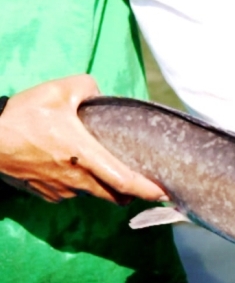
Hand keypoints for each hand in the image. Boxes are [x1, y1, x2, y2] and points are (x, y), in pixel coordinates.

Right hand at [0, 74, 167, 203]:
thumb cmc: (22, 118)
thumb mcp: (57, 91)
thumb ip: (86, 87)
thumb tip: (98, 93)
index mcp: (85, 155)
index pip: (125, 181)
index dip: (147, 190)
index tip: (165, 194)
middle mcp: (78, 179)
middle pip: (115, 196)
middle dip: (131, 192)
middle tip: (141, 183)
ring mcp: (62, 190)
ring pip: (94, 194)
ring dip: (105, 187)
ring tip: (106, 169)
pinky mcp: (47, 195)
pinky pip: (72, 193)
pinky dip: (81, 185)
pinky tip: (74, 169)